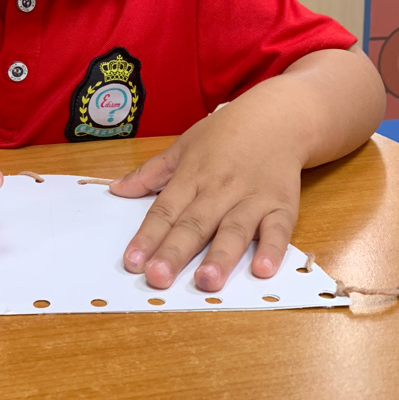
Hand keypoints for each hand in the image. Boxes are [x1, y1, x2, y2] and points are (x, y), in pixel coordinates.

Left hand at [109, 122, 300, 291]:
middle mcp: (220, 189)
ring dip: (220, 257)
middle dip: (175, 252)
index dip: (148, 236)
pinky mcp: (282, 205)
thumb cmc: (225, 133)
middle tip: (158, 278)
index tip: (132, 261)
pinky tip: (263, 269)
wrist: (276, 117)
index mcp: (192, 176)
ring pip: (234, 230)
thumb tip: (116, 189)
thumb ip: (151, 172)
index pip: (165, 210)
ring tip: (206, 282)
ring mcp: (252, 198)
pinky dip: (273, 249)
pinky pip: (278, 229)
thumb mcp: (183, 145)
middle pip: (195, 224)